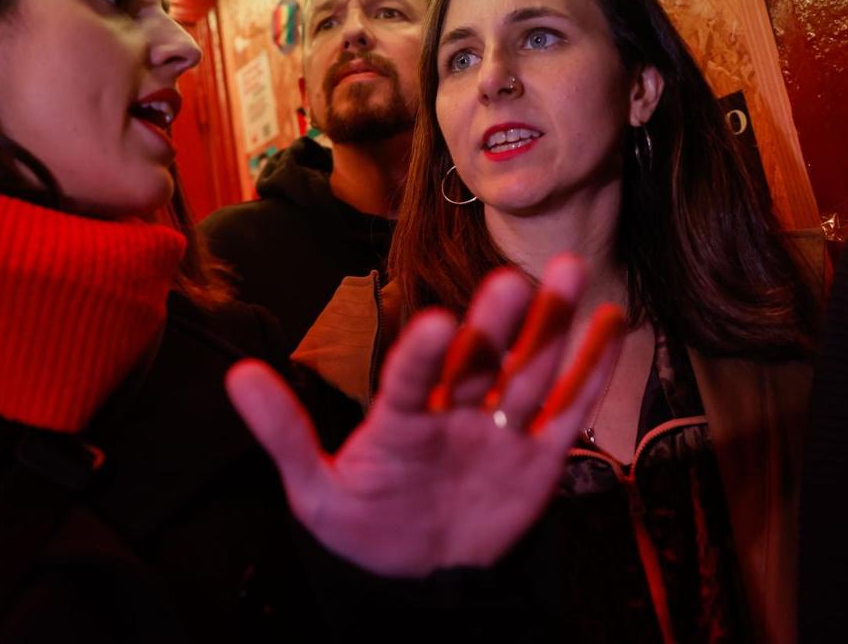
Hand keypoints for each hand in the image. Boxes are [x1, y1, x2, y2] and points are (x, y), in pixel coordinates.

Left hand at [225, 254, 623, 577]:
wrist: (411, 575)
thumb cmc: (361, 525)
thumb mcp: (315, 489)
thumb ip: (284, 434)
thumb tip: (235, 376)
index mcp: (401, 419)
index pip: (411, 379)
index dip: (422, 354)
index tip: (438, 321)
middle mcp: (454, 411)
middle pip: (480, 362)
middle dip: (498, 325)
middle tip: (514, 279)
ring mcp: (498, 432)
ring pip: (529, 373)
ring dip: (553, 327)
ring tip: (572, 272)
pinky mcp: (538, 459)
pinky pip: (567, 412)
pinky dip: (592, 373)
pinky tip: (612, 326)